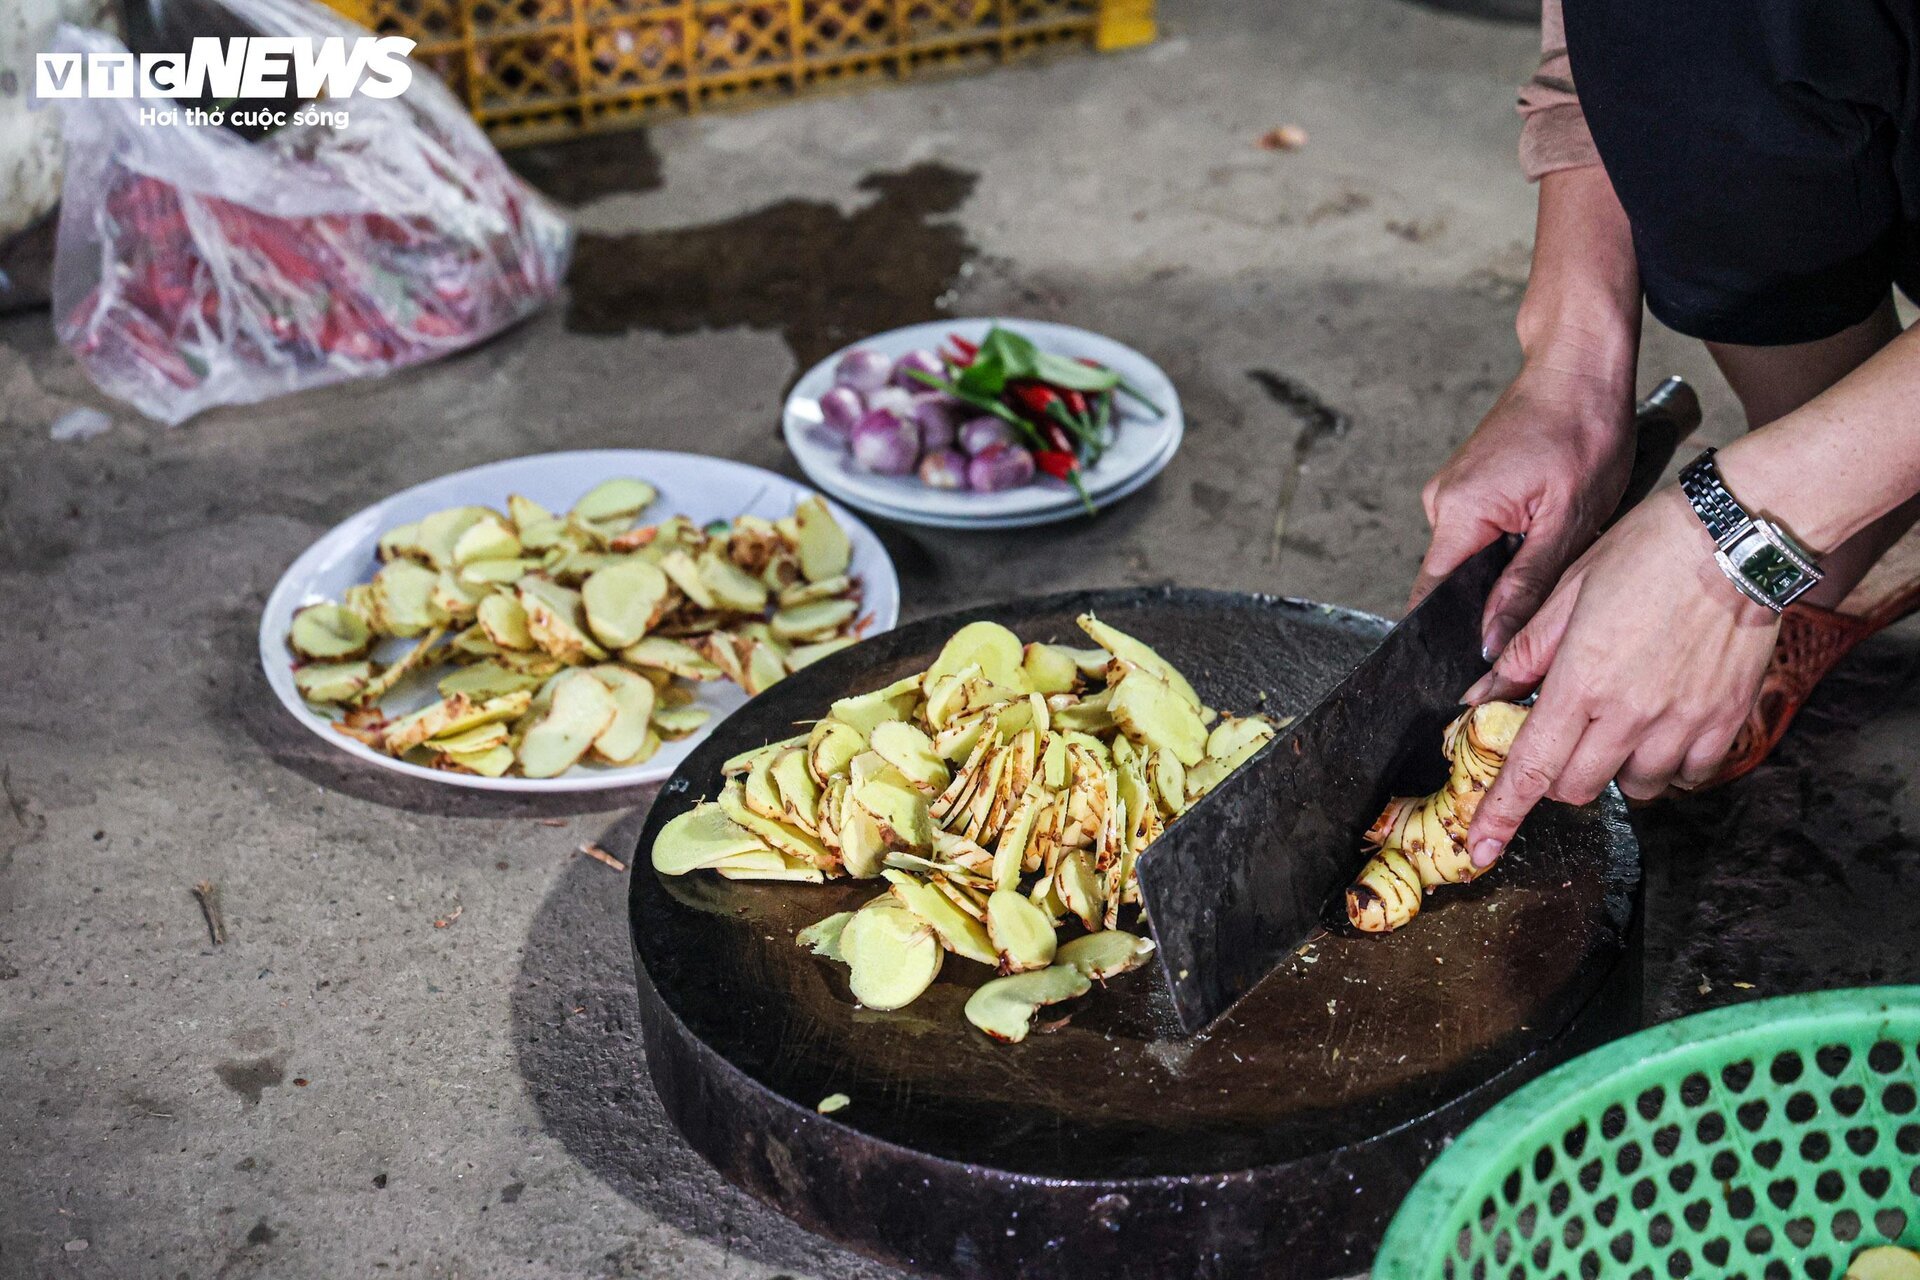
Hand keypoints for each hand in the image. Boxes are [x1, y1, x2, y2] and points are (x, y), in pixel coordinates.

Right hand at [1411, 358, 1638, 658]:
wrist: (1579, 367)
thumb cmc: (1583, 429)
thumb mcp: (1567, 521)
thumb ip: (1524, 586)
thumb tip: (1490, 640)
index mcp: (1458, 513)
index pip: (1432, 598)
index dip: (1448, 636)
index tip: (1471, 665)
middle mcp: (1441, 502)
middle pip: (1453, 582)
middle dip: (1493, 600)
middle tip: (1546, 593)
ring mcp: (1452, 490)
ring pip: (1471, 559)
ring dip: (1508, 567)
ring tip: (1554, 543)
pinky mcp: (1468, 483)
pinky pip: (1480, 533)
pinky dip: (1511, 541)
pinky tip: (1546, 524)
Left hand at [1460, 488, 1780, 866]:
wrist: (1734, 539)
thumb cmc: (1644, 553)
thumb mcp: (1565, 593)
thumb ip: (1523, 653)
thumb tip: (1481, 697)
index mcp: (1580, 683)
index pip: (1529, 769)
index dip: (1500, 816)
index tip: (1482, 851)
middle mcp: (1630, 714)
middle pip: (1577, 788)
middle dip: (1556, 776)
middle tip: (1560, 739)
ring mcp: (1682, 723)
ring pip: (1635, 786)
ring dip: (1614, 769)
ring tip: (1617, 722)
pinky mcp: (1725, 721)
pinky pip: (1689, 774)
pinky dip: (1669, 764)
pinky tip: (1661, 727)